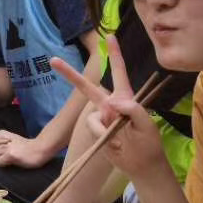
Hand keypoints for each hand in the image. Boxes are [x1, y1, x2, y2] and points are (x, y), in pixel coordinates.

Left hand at [0, 130, 52, 168]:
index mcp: (1, 133)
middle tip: (2, 157)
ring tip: (8, 159)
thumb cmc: (24, 146)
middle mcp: (2, 138)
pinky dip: (2, 164)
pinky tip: (10, 162)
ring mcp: (6, 147)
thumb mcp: (9, 139)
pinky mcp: (10, 155)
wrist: (40, 149)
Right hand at [50, 36, 166, 179]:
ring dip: (105, 127)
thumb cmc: (148, 143)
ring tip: (121, 139)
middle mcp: (110, 105)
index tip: (110, 36)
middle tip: (53, 60)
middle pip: (88, 87)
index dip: (115, 54)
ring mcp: (101, 118)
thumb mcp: (147, 124)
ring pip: (93, 115)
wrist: (141, 166)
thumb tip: (112, 102)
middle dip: (71, 75)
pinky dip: (101, 134)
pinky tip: (114, 143)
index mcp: (126, 98)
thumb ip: (132, 109)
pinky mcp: (95, 131)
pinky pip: (92, 127)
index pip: (120, 72)